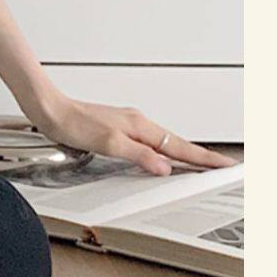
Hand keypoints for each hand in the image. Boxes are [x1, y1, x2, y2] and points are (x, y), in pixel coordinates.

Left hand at [26, 89, 237, 177]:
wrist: (50, 109)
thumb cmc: (73, 123)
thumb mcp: (107, 143)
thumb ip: (138, 155)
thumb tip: (165, 166)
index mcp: (141, 127)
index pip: (180, 147)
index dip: (204, 158)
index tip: (226, 165)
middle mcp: (139, 124)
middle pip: (177, 144)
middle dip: (202, 156)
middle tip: (223, 166)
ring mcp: (129, 125)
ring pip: (165, 142)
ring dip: (185, 154)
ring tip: (202, 164)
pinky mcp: (119, 129)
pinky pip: (151, 142)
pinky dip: (164, 150)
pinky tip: (162, 157)